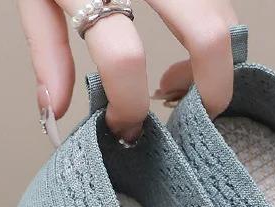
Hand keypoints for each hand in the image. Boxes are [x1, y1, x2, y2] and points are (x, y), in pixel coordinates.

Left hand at [17, 0, 237, 141]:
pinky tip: (188, 51)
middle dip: (210, 93)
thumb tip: (57, 109)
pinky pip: (224, 8)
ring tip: (178, 82)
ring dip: (216, 68)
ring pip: (227, 22)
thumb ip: (46, 47)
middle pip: (208, 37)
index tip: (124, 128)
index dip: (129, 106)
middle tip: (190, 116)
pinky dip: (217, 41)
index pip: (123, 57)